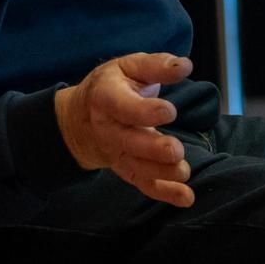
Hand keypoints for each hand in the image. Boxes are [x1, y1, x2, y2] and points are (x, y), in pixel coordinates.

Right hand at [55, 53, 194, 207]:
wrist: (79, 119)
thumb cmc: (111, 86)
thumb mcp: (128, 66)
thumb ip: (156, 66)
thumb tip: (185, 66)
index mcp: (107, 98)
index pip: (123, 107)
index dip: (144, 111)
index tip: (169, 111)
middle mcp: (109, 129)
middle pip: (129, 142)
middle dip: (152, 149)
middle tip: (175, 150)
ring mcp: (116, 153)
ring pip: (136, 167)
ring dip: (161, 173)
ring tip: (184, 172)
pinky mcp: (126, 169)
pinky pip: (142, 183)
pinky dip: (164, 193)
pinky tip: (185, 197)